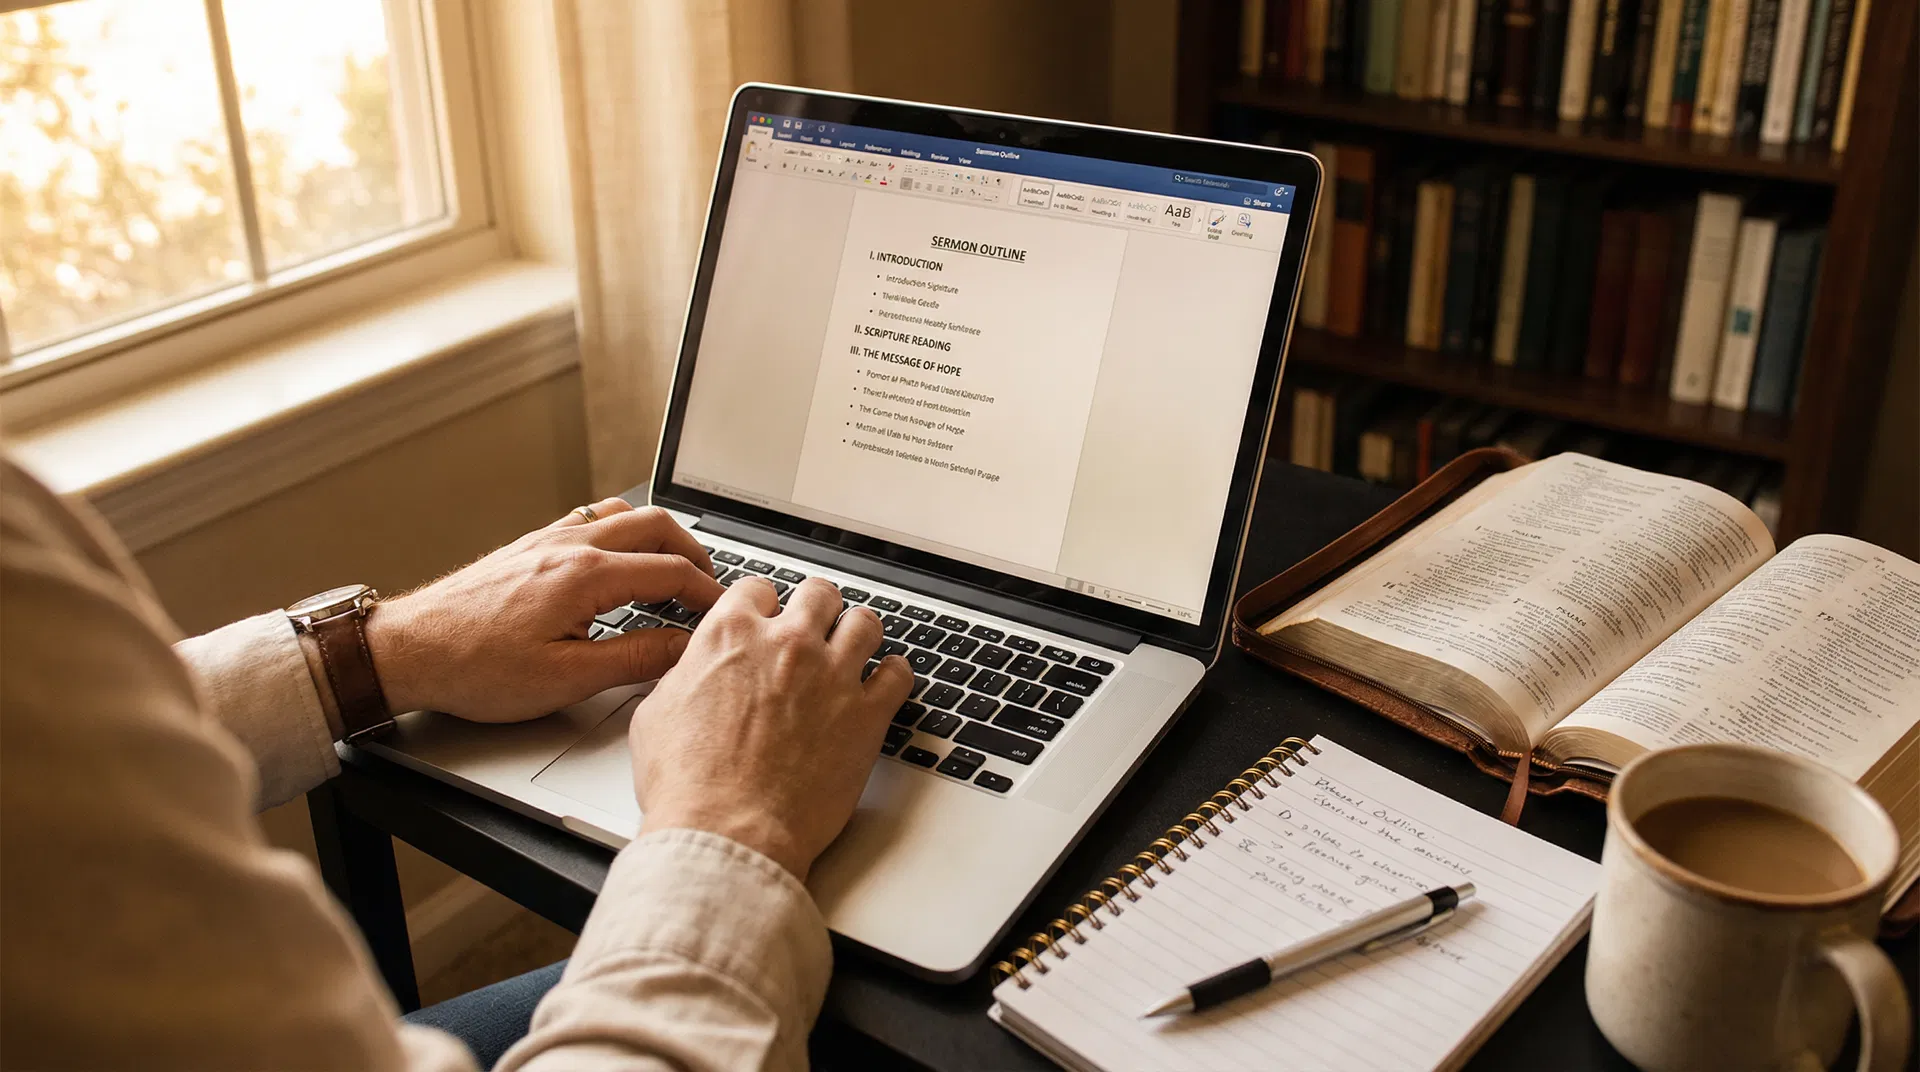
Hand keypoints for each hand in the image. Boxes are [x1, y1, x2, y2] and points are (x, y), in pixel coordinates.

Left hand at [364, 497, 723, 722]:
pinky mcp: (528, 545)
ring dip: (659, 537)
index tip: (725, 614)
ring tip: (673, 570)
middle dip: (695, 555)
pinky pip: (590, 519)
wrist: (406, 651)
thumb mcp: (566, 680)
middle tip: (710, 588)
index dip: (708, 594)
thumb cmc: (474, 669)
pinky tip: (619, 559)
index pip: (671, 572)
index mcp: (585, 575)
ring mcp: (546, 540)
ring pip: (624, 514)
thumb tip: (682, 649)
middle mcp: (569, 545)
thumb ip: (634, 660)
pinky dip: (622, 532)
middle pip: (656, 527)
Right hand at [629, 576, 913, 879]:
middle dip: (816, 608)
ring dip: (858, 633)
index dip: (763, 605)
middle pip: (818, 594)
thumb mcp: (656, 715)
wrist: (728, 832)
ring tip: (855, 648)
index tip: (768, 618)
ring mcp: (832, 676)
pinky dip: (894, 674)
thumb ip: (683, 678)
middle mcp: (787, 645)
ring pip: (863, 623)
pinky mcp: (867, 715)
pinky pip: (898, 674)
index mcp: (731, 636)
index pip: (757, 589)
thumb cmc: (688, 786)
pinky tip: (886, 681)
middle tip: (815, 627)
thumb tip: (691, 673)